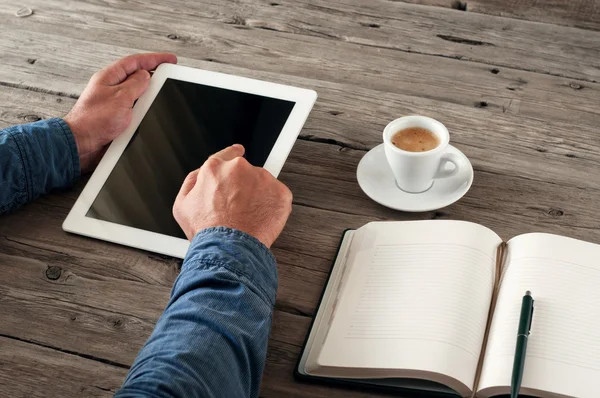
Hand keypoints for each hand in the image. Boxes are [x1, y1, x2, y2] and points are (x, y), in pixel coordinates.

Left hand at [64, 53, 176, 173]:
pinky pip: (133, 108)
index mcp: (109, 77)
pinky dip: (142, 109)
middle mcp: (110, 88)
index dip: (154, 59)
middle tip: (169, 75)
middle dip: (153, 75)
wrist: (81, 143)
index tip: (169, 60)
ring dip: (148, 94)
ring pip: (136, 93)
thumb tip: (146, 76)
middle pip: (136, 76)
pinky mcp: (115, 117)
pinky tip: (148, 112)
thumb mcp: (121, 98)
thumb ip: (135, 84)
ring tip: (160, 95)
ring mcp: (113, 103)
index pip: (135, 61)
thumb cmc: (93, 120)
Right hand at [173, 145, 292, 247]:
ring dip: (258, 196)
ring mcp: (262, 179)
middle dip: (242, 186)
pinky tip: (260, 219)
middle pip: (244, 172)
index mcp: (215, 169)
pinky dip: (272, 206)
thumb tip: (200, 175)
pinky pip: (278, 196)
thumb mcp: (182, 206)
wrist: (229, 248)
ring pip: (262, 184)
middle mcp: (238, 168)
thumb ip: (192, 182)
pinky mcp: (280, 192)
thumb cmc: (206, 231)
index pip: (227, 154)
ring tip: (247, 218)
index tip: (238, 151)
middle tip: (237, 208)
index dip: (232, 154)